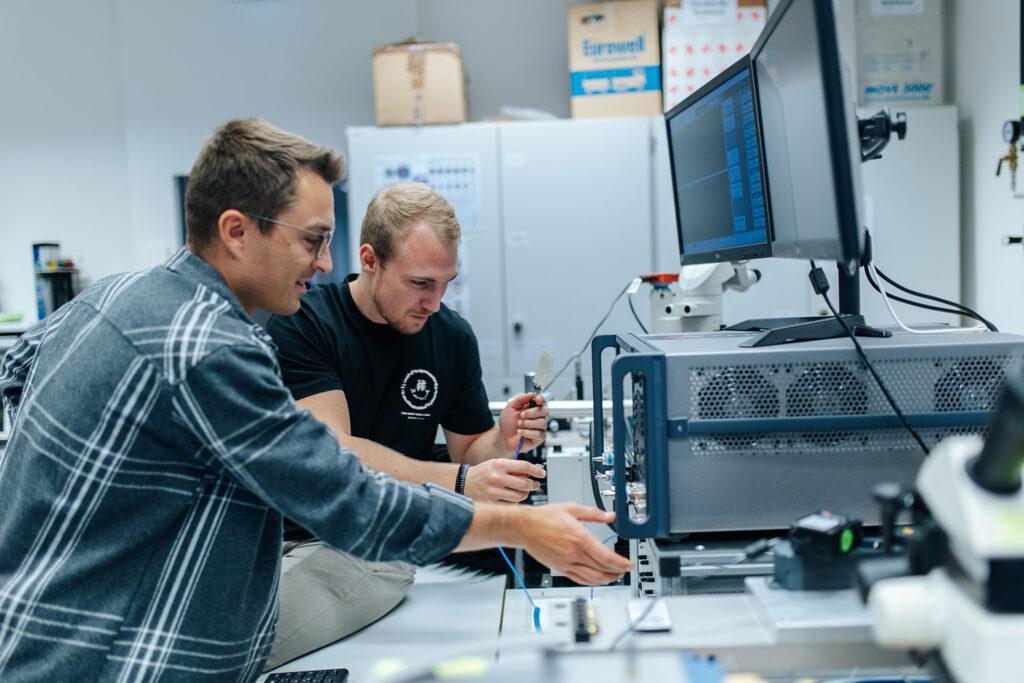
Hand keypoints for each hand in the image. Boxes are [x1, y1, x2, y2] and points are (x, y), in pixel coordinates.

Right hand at [464, 458, 545, 502]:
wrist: (464, 483)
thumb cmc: (484, 473)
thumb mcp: (497, 464)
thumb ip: (513, 467)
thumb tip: (534, 471)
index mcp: (499, 464)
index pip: (525, 466)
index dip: (536, 470)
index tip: (542, 473)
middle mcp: (497, 478)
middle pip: (525, 483)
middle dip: (533, 485)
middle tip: (535, 484)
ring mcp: (495, 492)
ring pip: (520, 495)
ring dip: (525, 494)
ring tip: (523, 491)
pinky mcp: (492, 503)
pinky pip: (512, 504)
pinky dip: (515, 501)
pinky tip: (512, 496)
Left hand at [497, 392, 548, 454]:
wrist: (504, 438)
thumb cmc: (508, 424)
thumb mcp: (510, 408)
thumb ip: (520, 399)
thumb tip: (530, 394)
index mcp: (531, 408)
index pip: (541, 401)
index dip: (541, 399)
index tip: (537, 399)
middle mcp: (537, 417)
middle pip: (544, 411)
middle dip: (531, 413)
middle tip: (521, 416)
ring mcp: (539, 427)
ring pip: (542, 422)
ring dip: (528, 423)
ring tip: (519, 425)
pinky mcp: (539, 437)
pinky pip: (539, 434)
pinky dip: (527, 432)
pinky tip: (521, 432)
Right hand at [514, 503, 631, 585]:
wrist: (524, 527)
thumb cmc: (544, 517)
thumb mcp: (572, 509)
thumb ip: (594, 513)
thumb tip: (610, 515)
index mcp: (580, 538)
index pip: (607, 558)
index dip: (622, 564)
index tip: (629, 564)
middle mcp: (574, 554)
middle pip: (603, 570)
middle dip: (618, 572)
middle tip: (625, 569)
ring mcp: (567, 563)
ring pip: (593, 579)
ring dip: (607, 580)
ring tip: (615, 576)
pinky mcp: (561, 568)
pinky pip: (580, 580)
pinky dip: (592, 582)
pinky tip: (598, 579)